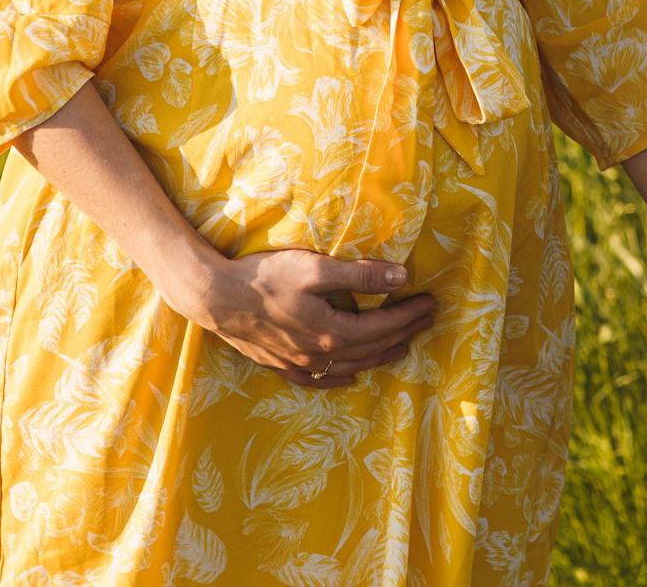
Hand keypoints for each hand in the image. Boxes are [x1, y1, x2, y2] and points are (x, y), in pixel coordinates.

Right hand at [173, 248, 436, 389]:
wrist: (214, 296)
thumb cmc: (265, 277)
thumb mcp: (316, 269)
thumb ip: (360, 275)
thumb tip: (401, 277)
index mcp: (332, 332)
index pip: (383, 324)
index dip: (410, 313)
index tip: (431, 303)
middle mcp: (319, 354)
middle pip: (371, 347)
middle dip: (403, 332)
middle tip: (426, 321)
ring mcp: (297, 362)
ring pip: (349, 364)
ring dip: (378, 356)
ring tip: (400, 346)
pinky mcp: (278, 363)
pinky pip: (316, 378)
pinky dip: (336, 377)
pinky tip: (348, 376)